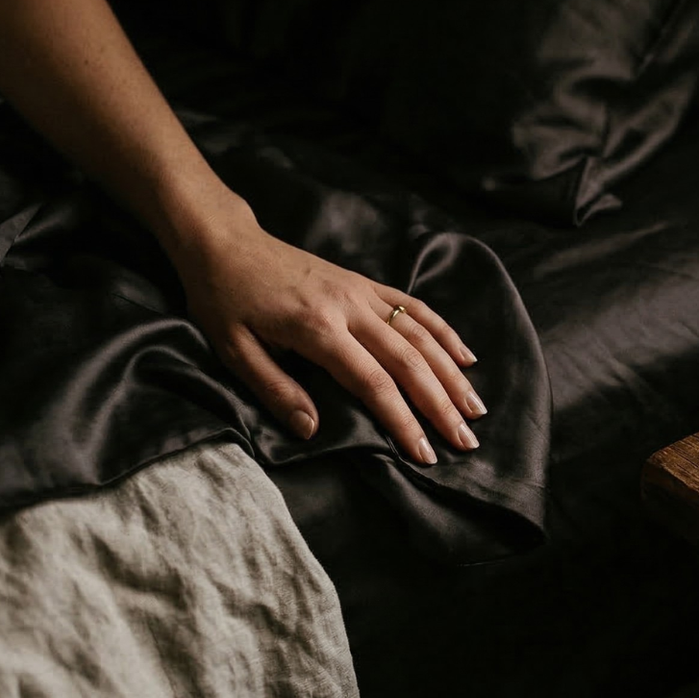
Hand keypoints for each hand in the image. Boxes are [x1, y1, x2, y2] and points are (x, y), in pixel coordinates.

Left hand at [166, 197, 483, 463]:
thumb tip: (312, 431)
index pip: (373, 382)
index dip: (403, 421)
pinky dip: (443, 332)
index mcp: (316, 328)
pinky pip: (413, 306)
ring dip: (452, 373)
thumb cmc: (223, 300)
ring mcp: (361, 291)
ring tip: (475, 409)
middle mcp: (349, 307)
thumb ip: (275, 390)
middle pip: (408, 360)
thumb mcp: (233, 350)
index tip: (425, 454)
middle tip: (465, 442)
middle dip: (441, 404)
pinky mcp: (364, 282)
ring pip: (419, 334)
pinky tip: (465, 357)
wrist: (224, 242)